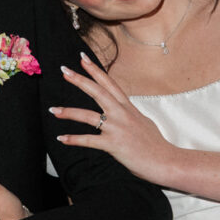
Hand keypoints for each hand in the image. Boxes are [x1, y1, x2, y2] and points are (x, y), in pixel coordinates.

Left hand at [51, 55, 171, 183]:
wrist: (165, 161)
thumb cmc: (156, 145)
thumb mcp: (143, 122)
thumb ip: (130, 114)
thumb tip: (124, 111)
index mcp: (128, 107)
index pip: (110, 83)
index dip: (95, 70)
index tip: (83, 58)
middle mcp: (122, 114)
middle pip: (97, 91)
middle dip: (80, 80)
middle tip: (64, 70)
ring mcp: (117, 128)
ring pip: (88, 116)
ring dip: (69, 112)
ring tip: (53, 110)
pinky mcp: (113, 144)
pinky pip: (89, 140)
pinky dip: (73, 139)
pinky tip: (61, 138)